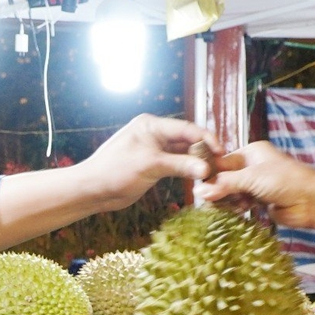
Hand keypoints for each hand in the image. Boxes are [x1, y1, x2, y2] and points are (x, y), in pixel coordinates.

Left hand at [78, 115, 217, 211]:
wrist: (92, 190)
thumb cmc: (115, 171)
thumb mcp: (150, 165)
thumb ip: (180, 165)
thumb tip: (206, 169)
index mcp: (151, 125)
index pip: (186, 128)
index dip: (206, 139)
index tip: (221, 152)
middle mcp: (154, 134)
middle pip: (187, 140)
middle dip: (204, 151)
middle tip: (221, 164)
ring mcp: (154, 150)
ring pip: (182, 153)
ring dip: (197, 162)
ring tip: (214, 173)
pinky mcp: (153, 165)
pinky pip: (176, 165)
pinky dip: (187, 170)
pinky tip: (199, 178)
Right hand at [197, 142, 314, 227]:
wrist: (311, 200)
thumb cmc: (284, 180)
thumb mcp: (250, 178)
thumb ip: (224, 184)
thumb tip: (199, 191)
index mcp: (251, 153)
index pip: (223, 162)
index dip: (210, 174)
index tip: (197, 186)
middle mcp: (253, 166)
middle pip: (226, 179)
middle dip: (218, 190)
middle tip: (208, 202)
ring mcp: (257, 184)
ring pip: (233, 193)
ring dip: (228, 200)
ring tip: (223, 207)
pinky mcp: (261, 201)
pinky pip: (241, 204)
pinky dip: (237, 208)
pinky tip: (236, 211)